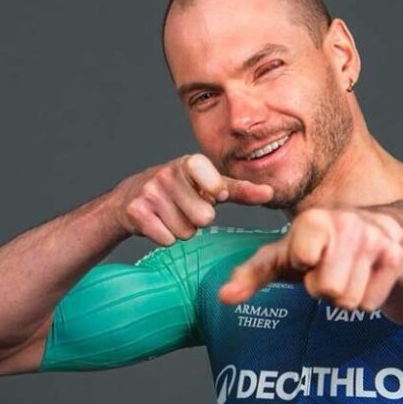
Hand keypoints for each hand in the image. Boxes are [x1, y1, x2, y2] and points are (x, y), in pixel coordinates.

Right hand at [114, 154, 273, 244]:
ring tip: (171, 214)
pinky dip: (166, 237)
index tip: (211, 193)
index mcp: (189, 163)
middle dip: (198, 219)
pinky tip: (159, 222)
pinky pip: (167, 240)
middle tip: (186, 208)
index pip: (217, 184)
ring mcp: (150, 192)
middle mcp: (167, 173)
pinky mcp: (136, 212)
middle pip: (204, 218)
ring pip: (185, 232)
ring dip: (182, 229)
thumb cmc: (182, 189)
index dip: (216, 193)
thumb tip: (270, 193)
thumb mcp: (210, 185)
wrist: (132, 196)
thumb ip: (240, 190)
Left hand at [218, 208, 402, 310]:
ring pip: (349, 301)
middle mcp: (347, 224)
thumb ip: (251, 275)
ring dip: (345, 295)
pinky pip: (370, 304)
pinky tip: (368, 276)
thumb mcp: (286, 256)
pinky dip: (366, 298)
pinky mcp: (397, 258)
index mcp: (315, 219)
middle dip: (326, 288)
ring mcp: (376, 240)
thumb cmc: (324, 247)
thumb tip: (223, 297)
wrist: (385, 234)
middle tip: (331, 269)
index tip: (309, 256)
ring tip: (349, 272)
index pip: (301, 263)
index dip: (303, 268)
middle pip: (326, 290)